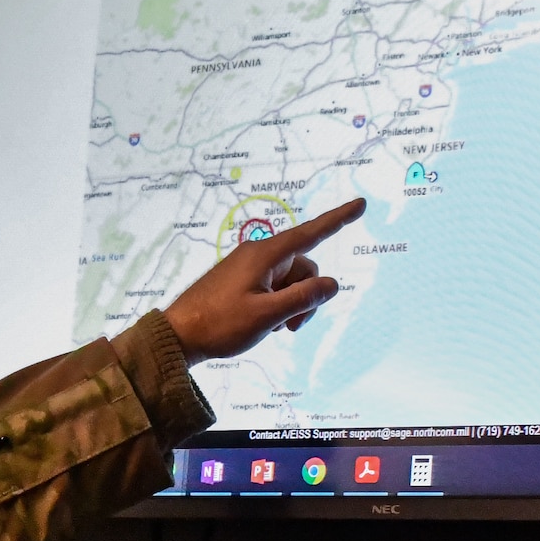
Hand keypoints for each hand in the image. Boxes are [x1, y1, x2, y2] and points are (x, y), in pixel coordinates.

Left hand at [163, 199, 365, 363]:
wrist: (180, 335)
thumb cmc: (220, 324)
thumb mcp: (267, 315)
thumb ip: (303, 299)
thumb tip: (332, 284)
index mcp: (265, 255)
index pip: (310, 233)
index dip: (337, 219)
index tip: (360, 205)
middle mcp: (259, 255)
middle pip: (304, 268)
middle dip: (307, 296)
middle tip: (293, 327)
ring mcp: (250, 267)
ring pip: (291, 281)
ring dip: (292, 305)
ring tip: (275, 328)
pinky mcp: (243, 280)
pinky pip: (274, 287)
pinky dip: (277, 305)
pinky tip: (263, 324)